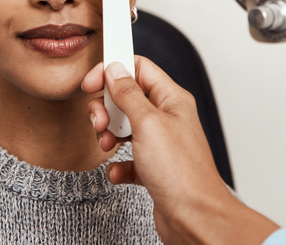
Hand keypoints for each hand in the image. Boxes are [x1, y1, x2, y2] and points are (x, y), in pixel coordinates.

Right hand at [82, 56, 278, 244]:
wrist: (193, 218)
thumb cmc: (181, 173)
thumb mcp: (148, 123)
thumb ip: (128, 94)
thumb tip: (115, 70)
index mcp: (172, 100)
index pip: (139, 68)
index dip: (113, 70)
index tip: (92, 82)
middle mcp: (167, 118)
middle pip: (126, 98)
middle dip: (106, 108)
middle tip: (101, 121)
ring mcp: (160, 144)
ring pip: (124, 127)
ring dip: (108, 135)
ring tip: (108, 145)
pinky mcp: (153, 168)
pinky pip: (127, 158)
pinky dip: (117, 163)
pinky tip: (119, 170)